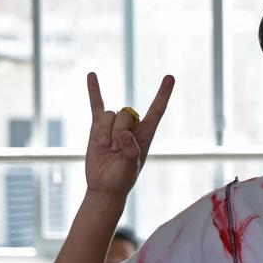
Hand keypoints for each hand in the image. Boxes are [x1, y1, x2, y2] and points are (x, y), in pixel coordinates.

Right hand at [85, 73, 174, 198]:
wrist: (104, 186)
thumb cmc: (121, 179)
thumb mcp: (130, 169)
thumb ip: (130, 152)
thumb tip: (123, 135)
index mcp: (145, 135)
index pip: (156, 110)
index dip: (163, 94)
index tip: (170, 77)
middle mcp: (131, 127)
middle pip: (126, 113)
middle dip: (119, 130)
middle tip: (115, 149)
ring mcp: (114, 126)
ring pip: (109, 115)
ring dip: (104, 131)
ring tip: (105, 148)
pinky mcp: (98, 127)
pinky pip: (96, 105)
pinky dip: (94, 91)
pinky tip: (91, 75)